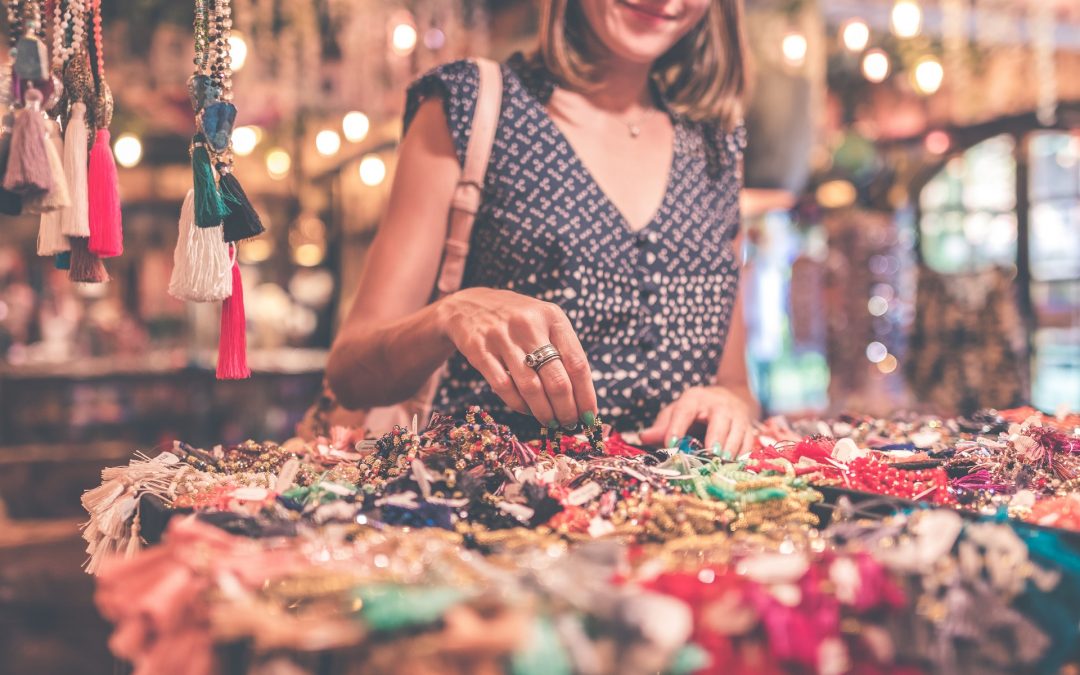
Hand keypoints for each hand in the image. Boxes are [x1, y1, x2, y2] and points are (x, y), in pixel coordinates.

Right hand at [436, 287, 597, 427]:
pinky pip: (504, 387)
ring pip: (531, 388)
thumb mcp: (544, 322)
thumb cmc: (517, 320)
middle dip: (567, 409)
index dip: (586, 394)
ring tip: (551, 422)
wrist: (468, 305)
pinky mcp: (479, 350)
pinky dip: (519, 405)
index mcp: (552, 317)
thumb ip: (562, 350)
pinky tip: (528, 410)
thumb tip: (581, 397)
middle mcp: (529, 325)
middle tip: (570, 424)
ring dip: (544, 412)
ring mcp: (502, 337)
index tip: (589, 415)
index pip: (577, 363)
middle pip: (556, 380)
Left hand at [639, 386, 757, 457]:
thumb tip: (644, 437)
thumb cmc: (693, 412)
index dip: (677, 426)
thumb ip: (661, 426)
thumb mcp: (675, 413)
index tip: (670, 443)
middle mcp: (718, 405)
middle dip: (716, 436)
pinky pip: (749, 441)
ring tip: (724, 463)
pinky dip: (744, 455)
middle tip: (712, 454)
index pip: (685, 410)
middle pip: (720, 419)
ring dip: (732, 449)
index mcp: (694, 399)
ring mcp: (736, 415)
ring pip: (738, 431)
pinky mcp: (748, 427)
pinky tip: (736, 467)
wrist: (726, 399)